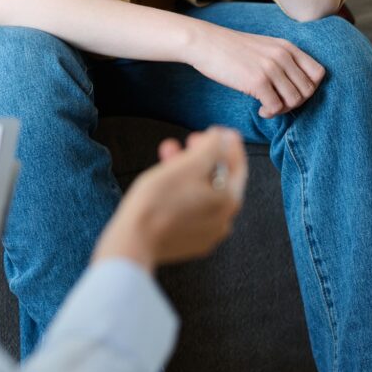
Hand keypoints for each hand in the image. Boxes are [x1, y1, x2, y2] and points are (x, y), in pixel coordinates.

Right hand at [92, 127, 246, 270]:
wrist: (133, 241)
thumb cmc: (158, 201)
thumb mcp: (187, 165)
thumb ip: (212, 147)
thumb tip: (224, 137)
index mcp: (229, 201)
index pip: (238, 165)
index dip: (227, 143)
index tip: (217, 130)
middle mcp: (223, 219)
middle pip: (219, 178)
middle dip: (203, 155)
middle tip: (190, 139)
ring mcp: (207, 233)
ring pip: (203, 192)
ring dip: (189, 169)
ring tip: (169, 153)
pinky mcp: (188, 240)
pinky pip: (192, 208)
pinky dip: (183, 190)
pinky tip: (166, 180)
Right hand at [185, 19, 324, 118]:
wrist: (205, 43)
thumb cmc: (231, 48)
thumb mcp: (263, 46)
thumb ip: (281, 59)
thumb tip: (295, 85)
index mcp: (287, 47)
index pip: (318, 72)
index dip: (310, 87)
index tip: (292, 92)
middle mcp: (283, 56)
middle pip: (308, 90)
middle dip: (295, 102)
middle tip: (279, 104)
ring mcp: (271, 68)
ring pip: (295, 101)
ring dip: (283, 109)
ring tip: (268, 107)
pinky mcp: (258, 81)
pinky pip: (276, 107)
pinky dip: (270, 113)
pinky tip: (260, 110)